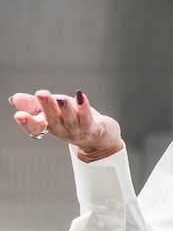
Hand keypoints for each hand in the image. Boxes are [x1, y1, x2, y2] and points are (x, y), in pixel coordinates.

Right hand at [9, 90, 123, 162]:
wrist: (100, 135)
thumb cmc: (74, 118)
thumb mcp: (53, 109)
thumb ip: (34, 104)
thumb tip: (13, 98)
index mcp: (50, 127)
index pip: (36, 127)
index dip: (27, 123)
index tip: (19, 115)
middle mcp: (63, 131)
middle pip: (53, 121)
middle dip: (47, 108)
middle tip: (41, 94)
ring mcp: (79, 132)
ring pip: (71, 121)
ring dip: (66, 109)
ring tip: (62, 98)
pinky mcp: (94, 128)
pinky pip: (88, 119)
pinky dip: (84, 108)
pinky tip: (81, 96)